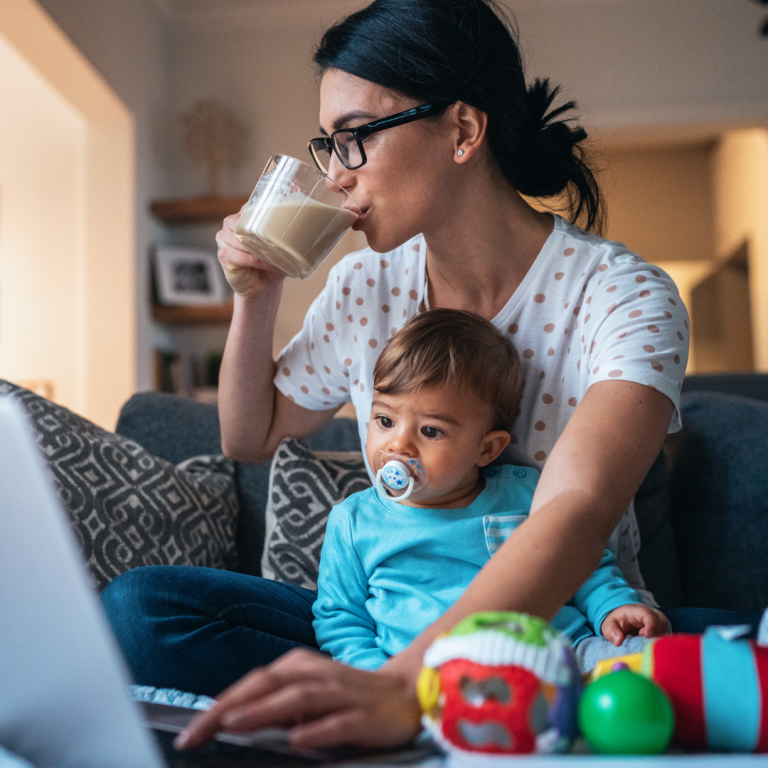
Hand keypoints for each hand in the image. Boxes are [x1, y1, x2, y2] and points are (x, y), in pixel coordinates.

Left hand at [174, 648, 421, 750]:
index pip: (252, 683)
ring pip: (297, 698)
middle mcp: (316, 674)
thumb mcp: (307, 692)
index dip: (219, 703)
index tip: (188, 729)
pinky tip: (296, 740)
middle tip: (195, 731)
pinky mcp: (363, 716)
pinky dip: (315, 730)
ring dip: (263, 710)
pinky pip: (337, 723)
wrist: (404, 692)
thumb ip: (274, 703)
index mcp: (299, 666)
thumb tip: (230, 720)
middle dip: (228, 707)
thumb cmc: (346, 696)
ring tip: (233, 725)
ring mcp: (340, 694)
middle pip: (267, 685)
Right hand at [216, 208, 284, 296]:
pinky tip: (263, 264)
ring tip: (272, 258)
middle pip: (241, 221)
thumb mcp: (281, 247)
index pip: (250, 207)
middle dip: (258, 232)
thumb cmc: (272, 265)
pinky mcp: (223, 255)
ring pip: (238, 237)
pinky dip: (253, 260)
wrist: (263, 287)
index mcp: (244, 217)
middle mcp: (231, 224)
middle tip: (274, 243)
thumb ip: (285, 235)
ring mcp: (224, 239)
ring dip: (257, 248)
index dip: (263, 213)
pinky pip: (237, 254)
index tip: (278, 222)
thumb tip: (298, 228)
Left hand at [601, 604, 669, 645]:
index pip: (650, 616)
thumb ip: (611, 632)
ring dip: (657, 642)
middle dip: (654, 636)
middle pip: (662, 625)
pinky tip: (650, 649)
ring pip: (666, 634)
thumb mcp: (609, 625)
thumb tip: (618, 641)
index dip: (650, 627)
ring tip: (644, 645)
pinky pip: (668, 641)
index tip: (644, 636)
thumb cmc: (617, 622)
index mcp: (640, 611)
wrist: (624, 620)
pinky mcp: (664, 633)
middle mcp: (654, 616)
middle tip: (643, 643)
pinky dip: (660, 646)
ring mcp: (661, 625)